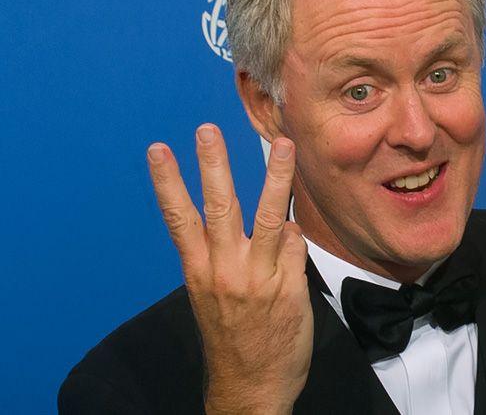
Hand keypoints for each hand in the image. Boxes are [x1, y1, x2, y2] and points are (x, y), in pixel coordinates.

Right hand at [147, 124, 311, 413]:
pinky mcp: (288, 287)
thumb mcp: (212, 297)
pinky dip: (294, 235)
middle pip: (219, 207)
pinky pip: (294, 246)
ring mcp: (258, 277)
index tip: (159, 150)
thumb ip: (230, 257)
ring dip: (276, 177)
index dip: (167, 183)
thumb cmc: (232, 339)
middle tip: (209, 130)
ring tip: (282, 145)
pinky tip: (293, 232)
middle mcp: (224, 270)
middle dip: (214, 165)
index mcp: (198, 271)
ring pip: (269, 217)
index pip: (179, 219)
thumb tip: (269, 223)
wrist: (251, 387)